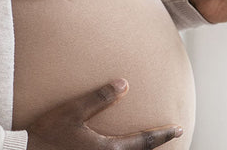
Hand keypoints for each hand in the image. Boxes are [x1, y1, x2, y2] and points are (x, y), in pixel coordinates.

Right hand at [25, 79, 182, 149]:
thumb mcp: (72, 112)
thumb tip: (124, 84)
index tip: (178, 128)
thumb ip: (99, 98)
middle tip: (173, 136)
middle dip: (156, 146)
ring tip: (149, 142)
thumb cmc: (48, 134)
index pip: (144, 141)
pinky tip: (121, 146)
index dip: (162, 134)